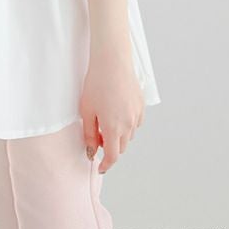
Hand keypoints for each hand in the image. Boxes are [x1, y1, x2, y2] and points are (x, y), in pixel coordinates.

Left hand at [79, 45, 144, 174]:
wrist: (112, 61)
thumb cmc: (96, 83)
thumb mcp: (86, 110)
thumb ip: (89, 133)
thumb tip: (91, 150)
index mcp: (113, 128)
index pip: (112, 156)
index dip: (106, 164)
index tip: (100, 167)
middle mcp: (128, 125)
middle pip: (121, 147)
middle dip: (110, 147)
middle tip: (97, 135)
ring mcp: (137, 115)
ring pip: (129, 135)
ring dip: (119, 135)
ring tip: (106, 118)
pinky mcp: (141, 106)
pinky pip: (136, 122)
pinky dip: (128, 124)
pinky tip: (118, 111)